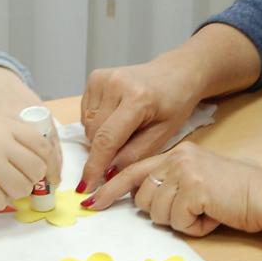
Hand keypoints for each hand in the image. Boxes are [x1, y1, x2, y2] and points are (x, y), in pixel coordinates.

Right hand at [0, 115, 61, 210]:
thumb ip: (12, 141)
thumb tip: (41, 167)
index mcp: (4, 125)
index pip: (42, 146)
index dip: (49, 165)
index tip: (48, 177)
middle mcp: (0, 142)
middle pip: (35, 170)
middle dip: (28, 180)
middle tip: (12, 182)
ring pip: (21, 189)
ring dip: (10, 192)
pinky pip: (1, 202)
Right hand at [78, 56, 203, 191]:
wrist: (175, 73)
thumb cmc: (174, 105)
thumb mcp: (163, 134)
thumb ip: (135, 155)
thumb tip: (108, 173)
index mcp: (137, 98)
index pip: (107, 139)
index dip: (95, 166)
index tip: (86, 187)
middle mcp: (115, 84)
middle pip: (95, 134)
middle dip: (103, 152)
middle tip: (122, 153)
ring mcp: (103, 78)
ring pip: (88, 125)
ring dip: (100, 137)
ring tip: (124, 130)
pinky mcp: (95, 77)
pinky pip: (86, 113)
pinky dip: (97, 123)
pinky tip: (116, 117)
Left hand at [82, 142, 261, 236]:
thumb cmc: (234, 194)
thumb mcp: (196, 180)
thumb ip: (170, 184)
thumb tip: (141, 201)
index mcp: (175, 154)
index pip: (133, 171)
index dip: (110, 190)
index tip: (91, 201)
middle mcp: (176, 158)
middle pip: (142, 199)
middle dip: (163, 213)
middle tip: (193, 209)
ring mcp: (184, 171)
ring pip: (158, 213)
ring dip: (181, 221)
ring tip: (206, 211)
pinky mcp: (194, 188)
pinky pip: (178, 220)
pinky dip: (195, 227)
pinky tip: (212, 215)